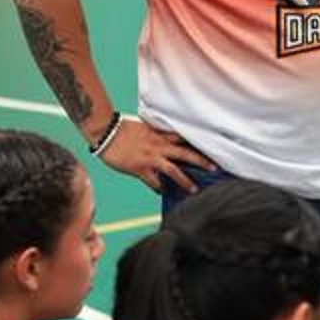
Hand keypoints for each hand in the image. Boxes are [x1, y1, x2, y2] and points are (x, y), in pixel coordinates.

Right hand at [97, 118, 217, 192]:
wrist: (104, 132)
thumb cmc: (122, 128)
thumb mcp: (144, 126)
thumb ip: (156, 132)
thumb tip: (165, 135)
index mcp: (160, 134)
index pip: (184, 138)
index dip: (198, 143)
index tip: (212, 148)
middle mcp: (159, 146)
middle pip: (186, 153)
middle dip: (201, 161)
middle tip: (215, 168)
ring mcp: (150, 158)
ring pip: (174, 170)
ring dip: (186, 181)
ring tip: (195, 189)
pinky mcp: (140, 168)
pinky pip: (154, 182)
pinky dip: (160, 188)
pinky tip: (164, 193)